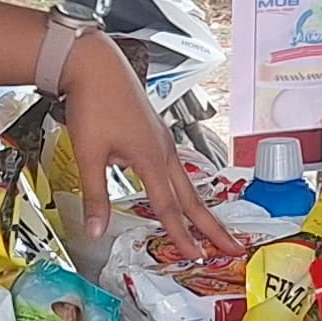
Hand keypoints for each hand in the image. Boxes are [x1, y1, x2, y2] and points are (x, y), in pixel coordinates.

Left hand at [53, 32, 239, 256]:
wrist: (95, 64)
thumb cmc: (94, 102)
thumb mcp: (89, 153)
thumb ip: (95, 196)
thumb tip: (95, 230)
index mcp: (152, 158)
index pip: (170, 208)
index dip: (183, 235)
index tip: (198, 256)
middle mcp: (164, 150)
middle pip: (192, 197)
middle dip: (212, 226)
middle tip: (232, 247)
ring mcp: (163, 140)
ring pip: (187, 182)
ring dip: (200, 208)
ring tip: (211, 227)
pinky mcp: (157, 133)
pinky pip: (177, 168)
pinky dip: (185, 188)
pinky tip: (181, 192)